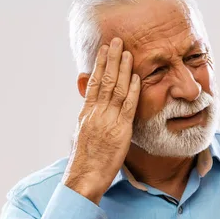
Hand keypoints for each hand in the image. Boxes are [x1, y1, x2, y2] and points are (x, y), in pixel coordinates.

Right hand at [62, 37, 139, 203]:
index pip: (93, 83)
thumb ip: (90, 118)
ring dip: (121, 69)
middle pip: (103, 80)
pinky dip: (131, 91)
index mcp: (86, 114)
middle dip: (110, 59)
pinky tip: (136, 77)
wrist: (84, 178)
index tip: (104, 50)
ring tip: (126, 51)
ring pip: (114, 89)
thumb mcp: (83, 135)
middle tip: (115, 40)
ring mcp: (107, 121)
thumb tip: (91, 107)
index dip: (99, 65)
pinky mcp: (119, 131)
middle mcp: (95, 114)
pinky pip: (127, 107)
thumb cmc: (85, 160)